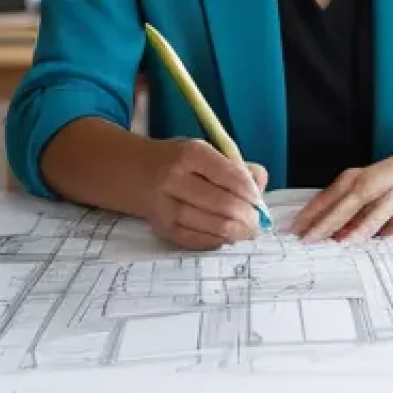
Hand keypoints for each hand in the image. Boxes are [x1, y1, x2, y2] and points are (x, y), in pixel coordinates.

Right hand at [145, 138, 268, 250]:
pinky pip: (199, 241)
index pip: (230, 176)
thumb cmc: (176, 161)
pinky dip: (219, 240)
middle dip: (248, 217)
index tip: (258, 201)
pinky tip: (226, 235)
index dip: (251, 193)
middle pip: (224, 205)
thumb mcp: (203, 151)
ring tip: (247, 230)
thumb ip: (235, 166)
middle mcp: (175, 179)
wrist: (132, 172)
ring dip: (237, 232)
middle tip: (257, 222)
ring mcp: (168, 207)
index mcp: (190, 154)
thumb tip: (260, 183)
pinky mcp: (164, 229)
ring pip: (214, 227)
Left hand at [290, 139, 392, 242]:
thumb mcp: (374, 186)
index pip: (333, 197)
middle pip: (352, 202)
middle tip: (310, 240)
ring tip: (346, 241)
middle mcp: (382, 181)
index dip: (313, 214)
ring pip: (382, 209)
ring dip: (364, 225)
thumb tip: (329, 232)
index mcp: (363, 177)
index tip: (294, 231)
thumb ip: (352, 206)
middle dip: (330, 222)